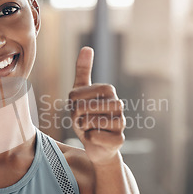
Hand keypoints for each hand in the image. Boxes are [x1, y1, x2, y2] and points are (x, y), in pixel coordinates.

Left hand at [68, 47, 124, 162]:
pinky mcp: (119, 139)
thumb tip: (87, 47)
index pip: (76, 94)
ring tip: (88, 128)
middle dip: (76, 117)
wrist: (97, 146)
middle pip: (82, 107)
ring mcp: (121, 122)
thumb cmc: (87, 117)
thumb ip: (83, 71)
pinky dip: (89, 139)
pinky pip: (95, 137)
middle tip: (81, 121)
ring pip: (90, 122)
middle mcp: (118, 104)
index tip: (78, 109)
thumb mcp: (80, 94)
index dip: (72, 104)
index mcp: (108, 90)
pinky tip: (95, 138)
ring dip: (83, 127)